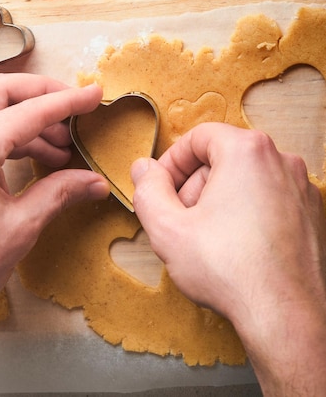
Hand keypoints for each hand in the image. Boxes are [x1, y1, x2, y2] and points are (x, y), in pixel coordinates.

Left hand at [0, 74, 108, 378]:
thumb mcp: (20, 227)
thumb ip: (60, 193)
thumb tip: (92, 181)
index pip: (30, 110)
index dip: (68, 102)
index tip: (92, 96)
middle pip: (1, 91)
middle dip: (42, 95)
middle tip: (73, 109)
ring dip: (24, 119)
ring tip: (58, 148)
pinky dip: (4, 134)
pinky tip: (30, 157)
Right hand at [131, 123, 325, 394]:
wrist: (285, 316)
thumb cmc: (230, 271)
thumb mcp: (167, 229)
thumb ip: (147, 190)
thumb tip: (143, 168)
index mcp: (247, 151)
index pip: (199, 137)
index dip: (173, 162)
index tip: (162, 188)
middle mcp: (280, 160)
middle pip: (223, 157)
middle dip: (196, 184)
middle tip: (182, 218)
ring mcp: (300, 186)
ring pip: (246, 178)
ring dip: (220, 199)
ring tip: (208, 237)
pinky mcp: (311, 211)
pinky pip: (269, 197)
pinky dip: (248, 211)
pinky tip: (236, 246)